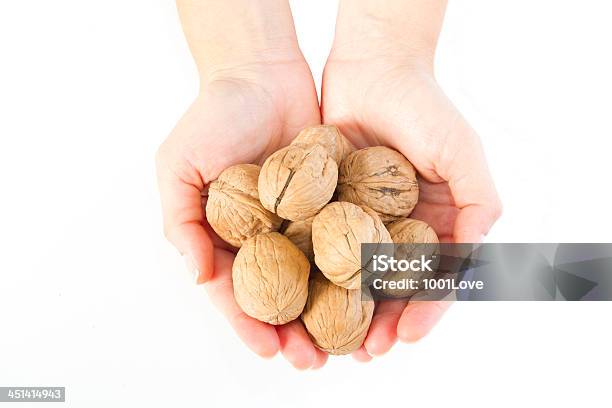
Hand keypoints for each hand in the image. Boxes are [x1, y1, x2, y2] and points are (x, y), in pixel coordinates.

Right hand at [156, 58, 327, 368]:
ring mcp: (300, 220)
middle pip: (282, 294)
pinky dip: (356, 266)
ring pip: (317, 275)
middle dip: (296, 331)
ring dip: (331, 312)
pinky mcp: (332, 200)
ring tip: (351, 343)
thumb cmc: (211, 115)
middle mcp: (265, 235)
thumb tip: (197, 276)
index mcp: (225, 237)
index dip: (250, 324)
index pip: (237, 291)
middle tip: (315, 362)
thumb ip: (180, 221)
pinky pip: (345, 237)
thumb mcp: (179, 165)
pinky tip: (373, 290)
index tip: (270, 351)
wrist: (261, 71)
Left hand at [322, 50, 501, 360]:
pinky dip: (314, 274)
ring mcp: (360, 219)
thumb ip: (478, 203)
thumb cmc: (425, 106)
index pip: (431, 279)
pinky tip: (303, 298)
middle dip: (380, 322)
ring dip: (344, 310)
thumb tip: (473, 256)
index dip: (423, 311)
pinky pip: (319, 245)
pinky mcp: (326, 206)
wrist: (372, 66)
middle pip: (389, 287)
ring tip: (331, 342)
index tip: (407, 337)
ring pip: (351, 276)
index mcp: (434, 223)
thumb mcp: (463, 152)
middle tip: (364, 353)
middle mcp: (398, 228)